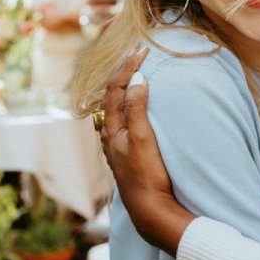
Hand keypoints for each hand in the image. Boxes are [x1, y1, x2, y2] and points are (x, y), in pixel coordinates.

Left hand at [100, 48, 195, 255]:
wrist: (150, 210)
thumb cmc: (147, 174)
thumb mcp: (143, 138)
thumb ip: (138, 109)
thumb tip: (137, 79)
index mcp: (111, 128)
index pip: (115, 88)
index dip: (128, 66)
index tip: (143, 50)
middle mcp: (109, 135)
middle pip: (111, 95)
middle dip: (123, 72)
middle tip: (138, 53)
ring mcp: (117, 146)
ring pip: (115, 108)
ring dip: (125, 87)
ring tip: (136, 73)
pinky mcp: (127, 154)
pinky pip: (123, 119)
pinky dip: (129, 103)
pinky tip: (137, 106)